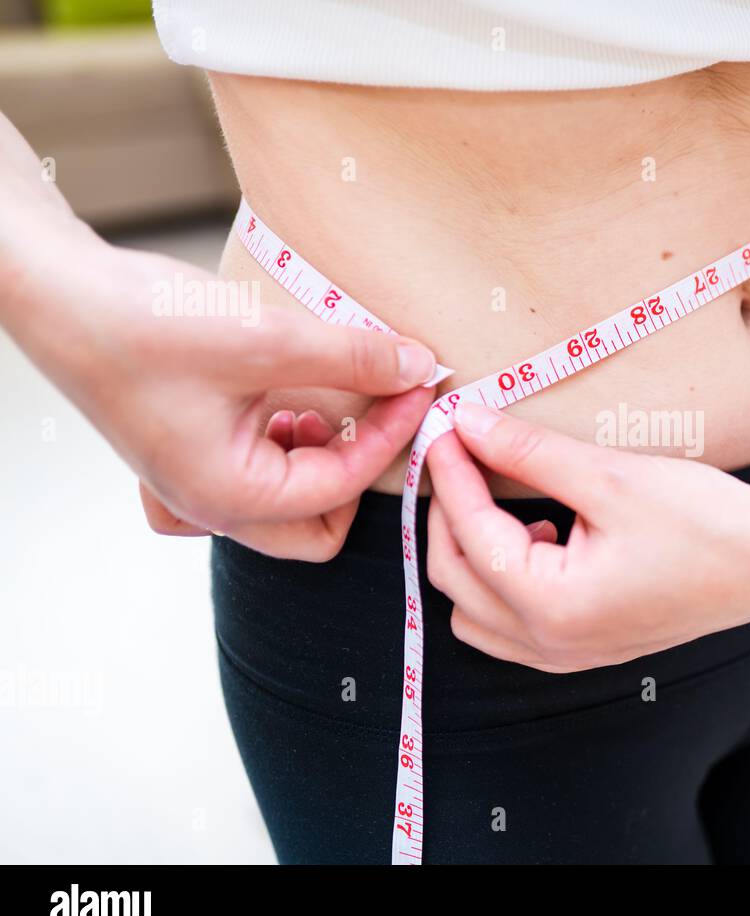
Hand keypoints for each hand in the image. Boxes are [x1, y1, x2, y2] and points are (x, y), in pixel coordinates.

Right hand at [1, 110, 439, 558]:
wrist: (61, 290)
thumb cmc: (143, 324)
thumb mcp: (267, 339)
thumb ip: (353, 358)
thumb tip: (420, 367)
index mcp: (229, 497)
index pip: (344, 486)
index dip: (393, 433)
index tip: (422, 383)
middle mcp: (214, 503)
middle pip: (322, 525)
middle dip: (359, 472)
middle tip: (375, 410)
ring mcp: (202, 481)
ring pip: (296, 499)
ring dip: (326, 454)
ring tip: (324, 396)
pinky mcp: (198, 451)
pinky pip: (264, 468)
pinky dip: (291, 439)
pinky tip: (285, 393)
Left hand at [425, 403, 749, 671]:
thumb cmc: (706, 520)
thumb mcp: (610, 477)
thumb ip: (529, 453)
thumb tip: (467, 423)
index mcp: (554, 607)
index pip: (470, 534)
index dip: (451, 474)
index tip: (445, 427)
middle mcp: (553, 645)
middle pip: (455, 578)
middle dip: (450, 513)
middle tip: (463, 454)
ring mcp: (571, 655)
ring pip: (474, 613)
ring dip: (472, 556)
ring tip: (504, 503)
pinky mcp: (588, 649)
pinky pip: (510, 627)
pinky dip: (503, 582)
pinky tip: (544, 536)